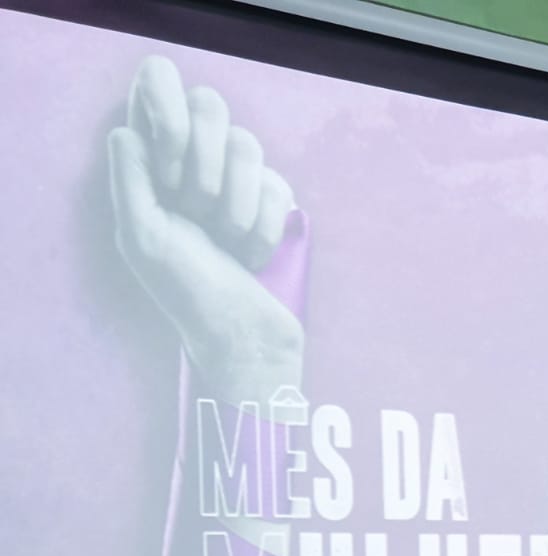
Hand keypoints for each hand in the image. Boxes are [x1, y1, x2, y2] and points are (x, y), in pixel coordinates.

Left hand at [108, 56, 303, 406]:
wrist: (242, 337)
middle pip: (208, 103)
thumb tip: (130, 130)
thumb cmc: (185, 292)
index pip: (157, 82)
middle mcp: (192, 162)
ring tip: (226, 241)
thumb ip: (127, 175)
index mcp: (151, 163)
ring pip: (247, 142)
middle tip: (195, 210)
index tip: (169, 164)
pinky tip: (251, 256)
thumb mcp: (140, 236)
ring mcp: (236, 181)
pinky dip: (262, 226)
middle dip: (205, 161)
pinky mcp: (272, 204)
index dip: (168, 108)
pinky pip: (276, 184)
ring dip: (236, 201)